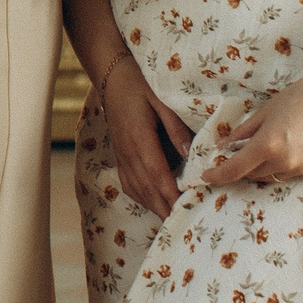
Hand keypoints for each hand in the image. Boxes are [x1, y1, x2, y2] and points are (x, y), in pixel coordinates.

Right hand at [98, 55, 193, 219]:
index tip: (184, 208)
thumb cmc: (141, 86)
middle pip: (147, 188)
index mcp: (139, 137)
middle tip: (183, 224)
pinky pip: (129, 184)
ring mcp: (121, 155)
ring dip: (154, 206)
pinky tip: (154, 203)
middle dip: (165, 208)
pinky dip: (142, 198)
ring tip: (172, 220)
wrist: (112, 79)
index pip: (156, 172)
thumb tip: (191, 154)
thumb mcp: (162, 101)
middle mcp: (127, 151)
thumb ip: (176, 128)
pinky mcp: (119, 157)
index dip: (170, 193)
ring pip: (137, 190)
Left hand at [202, 71, 302, 186]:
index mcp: (268, 144)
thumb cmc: (301, 96)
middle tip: (236, 153)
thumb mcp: (266, 110)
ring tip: (266, 145)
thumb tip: (221, 145)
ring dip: (261, 168)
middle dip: (240, 167)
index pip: (235, 169)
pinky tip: (287, 147)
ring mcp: (302, 168)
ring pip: (271, 177)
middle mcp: (285, 161)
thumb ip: (242, 132)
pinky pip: (290, 174)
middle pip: (251, 175)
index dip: (217, 175)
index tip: (205, 176)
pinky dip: (281, 166)